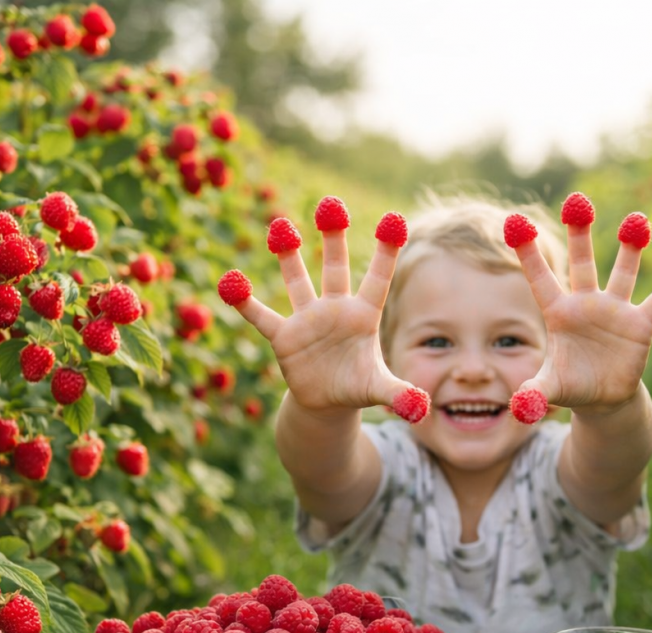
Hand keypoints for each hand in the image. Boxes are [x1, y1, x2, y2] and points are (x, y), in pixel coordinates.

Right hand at [218, 206, 427, 420]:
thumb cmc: (356, 387)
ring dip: (288, 255)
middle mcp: (335, 309)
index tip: (394, 218)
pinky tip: (229, 280)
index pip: (378, 280)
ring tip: (280, 224)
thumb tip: (422, 408)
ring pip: (297, 280)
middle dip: (333, 238)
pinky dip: (245, 301)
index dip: (386, 252)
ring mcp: (307, 319)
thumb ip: (400, 395)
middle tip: (331, 204)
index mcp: (363, 317)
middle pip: (335, 267)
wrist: (326, 401)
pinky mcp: (283, 336)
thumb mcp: (379, 391)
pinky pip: (260, 316)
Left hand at [507, 200, 651, 417]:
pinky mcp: (642, 324)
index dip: (529, 253)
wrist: (602, 398)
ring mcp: (614, 310)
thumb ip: (534, 394)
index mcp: (558, 313)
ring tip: (636, 219)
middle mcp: (585, 303)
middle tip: (579, 200)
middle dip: (579, 234)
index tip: (515, 220)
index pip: (540, 278)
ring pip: (623, 272)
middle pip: (581, 263)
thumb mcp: (550, 390)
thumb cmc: (570, 386)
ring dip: (630, 248)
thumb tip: (519, 409)